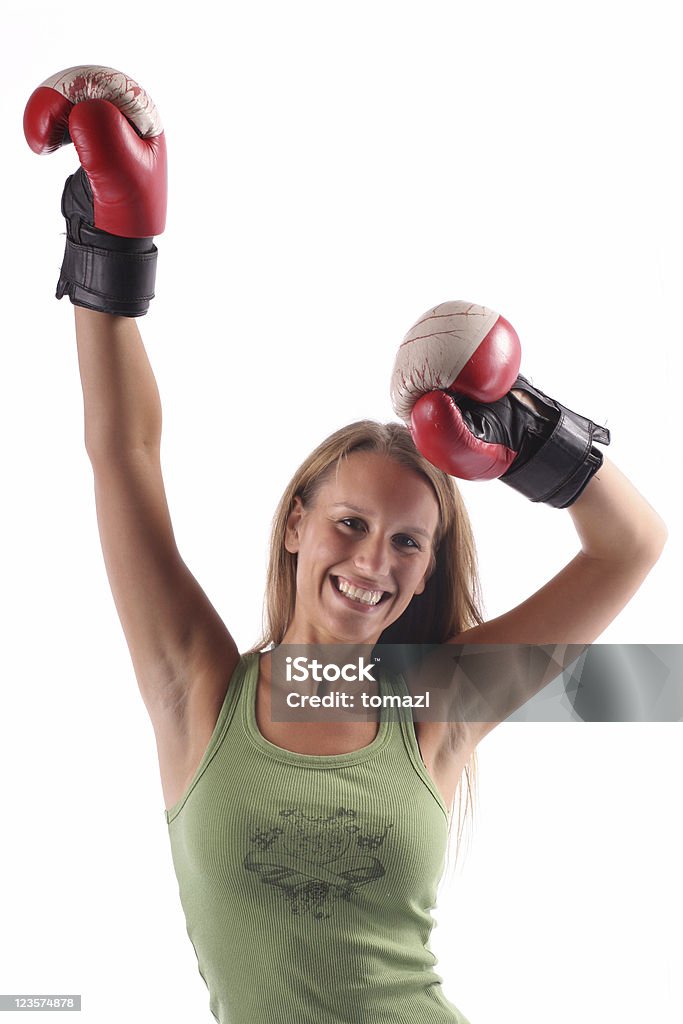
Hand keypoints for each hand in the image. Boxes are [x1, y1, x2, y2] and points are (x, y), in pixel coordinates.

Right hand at [24, 65, 166, 315]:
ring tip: (39, 144)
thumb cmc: (129, 212)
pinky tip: (43, 144)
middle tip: (40, 136)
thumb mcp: (123, 178)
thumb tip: (83, 110)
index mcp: (144, 119)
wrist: (116, 240)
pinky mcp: (86, 137)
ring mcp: (105, 125)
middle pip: (84, 85)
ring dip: (47, 113)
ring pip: (67, 98)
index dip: (78, 91)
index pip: (109, 85)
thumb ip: (106, 141)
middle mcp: (127, 116)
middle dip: (56, 102)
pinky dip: (47, 124)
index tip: (58, 117)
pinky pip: (60, 115)